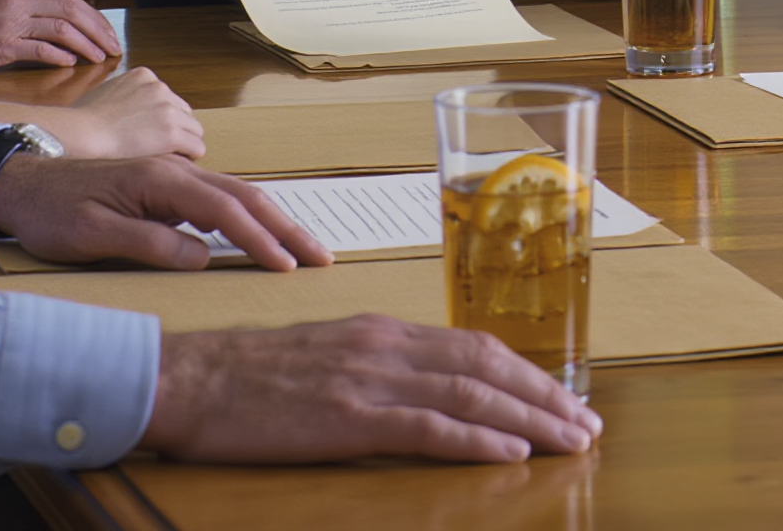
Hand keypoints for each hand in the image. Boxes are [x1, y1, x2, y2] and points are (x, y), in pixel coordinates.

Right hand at [0, 0, 120, 73]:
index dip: (91, 14)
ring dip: (85, 44)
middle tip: (113, 45)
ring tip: (99, 57)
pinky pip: (37, 49)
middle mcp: (15, 1)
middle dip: (96, 28)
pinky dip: (58, 55)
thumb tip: (55, 25)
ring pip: (59, 28)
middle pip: (69, 9)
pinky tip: (70, 63)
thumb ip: (23, 13)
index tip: (106, 30)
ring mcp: (7, 22)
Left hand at [0, 154, 329, 271]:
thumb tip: (204, 257)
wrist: (21, 182)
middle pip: (241, 196)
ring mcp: (168, 177)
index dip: (260, 239)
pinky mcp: (162, 188)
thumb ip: (149, 243)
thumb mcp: (92, 235)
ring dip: (272, 220)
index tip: (289, 265)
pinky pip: (216, 199)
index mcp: (158, 181)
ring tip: (303, 246)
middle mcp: (170, 172)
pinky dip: (247, 216)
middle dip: (284, 226)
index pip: (223, 210)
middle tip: (322, 256)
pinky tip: (257, 234)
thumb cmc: (52, 211)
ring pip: (233, 194)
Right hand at [46, 67, 204, 160]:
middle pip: (184, 113)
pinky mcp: (172, 132)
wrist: (83, 135)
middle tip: (159, 150)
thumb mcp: (106, 93)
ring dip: (183, 145)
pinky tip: (172, 167)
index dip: (162, 120)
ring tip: (165, 160)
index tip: (151, 134)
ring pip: (194, 131)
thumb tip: (130, 115)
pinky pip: (196, 147)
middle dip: (176, 131)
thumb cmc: (84, 122)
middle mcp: (159, 88)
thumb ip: (125, 98)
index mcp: (143, 76)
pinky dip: (188, 158)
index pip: (168, 98)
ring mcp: (168, 109)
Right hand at [141, 317, 602, 464]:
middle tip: (589, 423)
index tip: (563, 397)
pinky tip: (510, 451)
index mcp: (378, 331)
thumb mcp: (323, 360)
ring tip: (570, 439)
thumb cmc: (249, 377)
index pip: (470, 345)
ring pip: (468, 391)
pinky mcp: (348, 415)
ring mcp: (367, 378)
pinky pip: (426, 425)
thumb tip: (424, 392)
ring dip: (528, 417)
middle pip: (483, 364)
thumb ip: (374, 369)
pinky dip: (476, 437)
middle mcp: (382, 345)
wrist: (193, 379)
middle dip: (543, 393)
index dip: (524, 372)